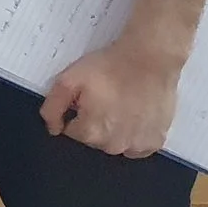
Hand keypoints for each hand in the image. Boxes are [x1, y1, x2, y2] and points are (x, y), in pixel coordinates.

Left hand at [43, 37, 182, 157]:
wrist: (150, 60)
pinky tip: (135, 115)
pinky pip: (137, 146)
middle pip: (94, 138)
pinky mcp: (155, 141)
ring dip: (114, 129)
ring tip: (121, 104)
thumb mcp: (68, 80)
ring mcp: (137, 146)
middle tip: (105, 97)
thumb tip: (54, 128)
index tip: (87, 96)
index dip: (76, 111)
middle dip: (94, 120)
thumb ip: (52, 108)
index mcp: (91, 133)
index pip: (72, 130)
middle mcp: (114, 146)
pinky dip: (134, 135)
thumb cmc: (111, 68)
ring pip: (115, 143)